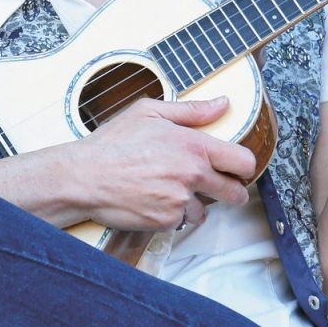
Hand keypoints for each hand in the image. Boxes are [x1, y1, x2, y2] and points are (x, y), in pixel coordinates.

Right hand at [72, 95, 255, 232]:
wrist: (83, 177)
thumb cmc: (111, 144)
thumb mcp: (148, 112)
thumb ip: (191, 110)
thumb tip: (222, 104)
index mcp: (192, 146)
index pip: (242, 161)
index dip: (244, 167)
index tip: (237, 169)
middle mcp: (191, 175)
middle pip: (235, 193)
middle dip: (230, 191)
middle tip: (216, 187)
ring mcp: (180, 201)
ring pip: (205, 210)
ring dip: (194, 204)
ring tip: (169, 191)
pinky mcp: (166, 221)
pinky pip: (182, 222)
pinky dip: (172, 215)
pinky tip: (154, 200)